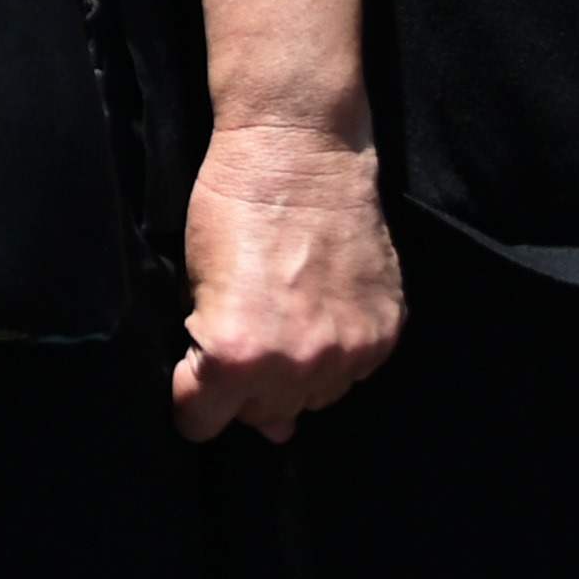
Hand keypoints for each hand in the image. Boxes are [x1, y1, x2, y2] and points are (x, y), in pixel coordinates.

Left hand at [172, 115, 400, 442]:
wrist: (299, 150)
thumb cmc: (230, 206)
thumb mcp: (197, 281)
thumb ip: (218, 357)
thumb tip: (270, 428)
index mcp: (237, 354)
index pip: (202, 420)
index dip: (192, 396)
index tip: (193, 374)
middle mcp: (297, 365)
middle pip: (262, 415)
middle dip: (244, 386)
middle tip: (242, 335)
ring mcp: (348, 351)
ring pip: (312, 400)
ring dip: (294, 375)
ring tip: (284, 318)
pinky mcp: (386, 332)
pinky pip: (354, 372)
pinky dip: (335, 352)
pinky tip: (319, 310)